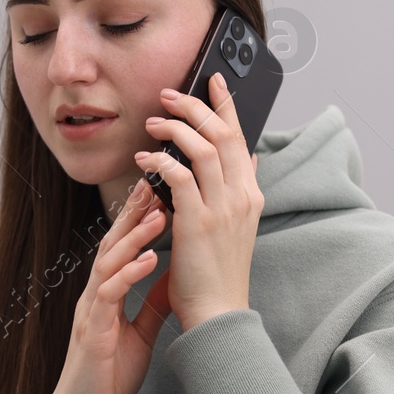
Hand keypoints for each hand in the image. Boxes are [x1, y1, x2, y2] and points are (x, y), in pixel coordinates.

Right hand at [32, 177, 174, 393]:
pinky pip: (109, 297)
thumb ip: (151, 303)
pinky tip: (147, 261)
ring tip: (159, 212)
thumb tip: (174, 277)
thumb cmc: (108, 375)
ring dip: (134, 237)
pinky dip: (128, 276)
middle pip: (112, 243)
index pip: (122, 246)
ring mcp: (91, 312)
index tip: (160, 189)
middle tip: (155, 179)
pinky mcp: (92, 333)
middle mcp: (95, 295)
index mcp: (107, 293)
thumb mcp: (139, 332)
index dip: (139, 217)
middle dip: (133, 211)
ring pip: (109, 263)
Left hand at [133, 72, 263, 332]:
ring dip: (175, 128)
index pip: (241, 137)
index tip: (213, 80)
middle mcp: (241, 196)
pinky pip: (179, 176)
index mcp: (250, 195)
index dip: (226, 105)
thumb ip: (242, 188)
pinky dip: (160, 161)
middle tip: (170, 93)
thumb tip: (248, 157)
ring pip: (203, 147)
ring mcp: (222, 208)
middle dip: (196, 105)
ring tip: (153, 121)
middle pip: (223, 133)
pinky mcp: (198, 222)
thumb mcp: (239, 225)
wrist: (217, 314)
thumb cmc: (219, 273)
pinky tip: (143, 160)